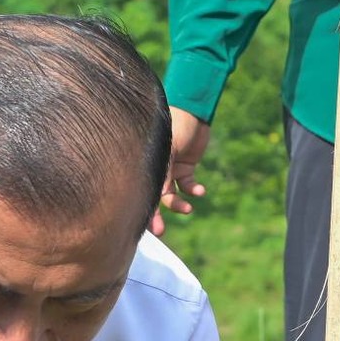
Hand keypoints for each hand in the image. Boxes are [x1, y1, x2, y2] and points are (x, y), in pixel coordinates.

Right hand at [153, 106, 210, 235]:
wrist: (193, 109)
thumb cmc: (175, 124)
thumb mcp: (166, 150)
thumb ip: (163, 173)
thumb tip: (158, 197)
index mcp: (143, 163)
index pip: (139, 190)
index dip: (141, 208)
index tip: (143, 226)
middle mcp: (155, 168)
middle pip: (153, 198)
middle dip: (156, 216)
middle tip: (160, 231)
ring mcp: (170, 169)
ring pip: (171, 195)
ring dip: (178, 205)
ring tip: (188, 210)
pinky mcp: (186, 166)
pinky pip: (188, 185)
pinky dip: (194, 190)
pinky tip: (200, 192)